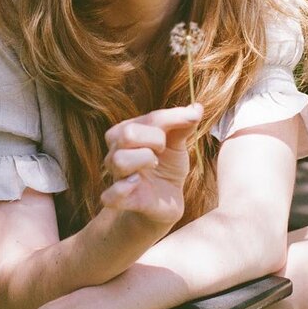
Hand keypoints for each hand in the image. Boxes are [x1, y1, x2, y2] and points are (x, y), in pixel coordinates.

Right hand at [100, 104, 202, 227]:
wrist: (167, 199)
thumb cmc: (167, 166)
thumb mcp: (177, 143)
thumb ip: (183, 125)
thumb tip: (198, 107)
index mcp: (126, 132)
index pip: (147, 118)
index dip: (171, 118)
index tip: (192, 119)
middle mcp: (116, 151)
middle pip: (127, 134)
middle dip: (154, 138)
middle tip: (163, 149)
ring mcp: (118, 176)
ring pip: (120, 160)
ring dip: (144, 159)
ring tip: (154, 164)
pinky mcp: (122, 201)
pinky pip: (110, 196)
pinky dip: (122, 189)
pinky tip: (137, 184)